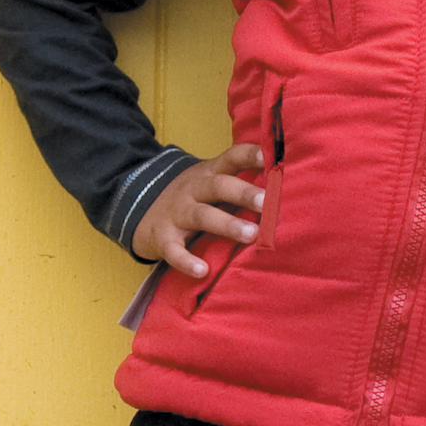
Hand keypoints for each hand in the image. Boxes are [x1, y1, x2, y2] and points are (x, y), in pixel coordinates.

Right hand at [132, 143, 264, 277]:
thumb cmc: (192, 198)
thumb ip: (240, 181)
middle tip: (268, 203)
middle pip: (218, 186)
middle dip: (244, 193)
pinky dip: (186, 261)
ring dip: (227, 224)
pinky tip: (203, 270)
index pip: (231, 157)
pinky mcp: (162, 237)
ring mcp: (176, 212)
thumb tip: (285, 185)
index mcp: (209, 173)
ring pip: (202, 215)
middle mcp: (193, 189)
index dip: (250, 155)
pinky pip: (174, 249)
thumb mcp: (211, 182)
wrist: (140, 210)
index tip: (270, 158)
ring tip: (251, 235)